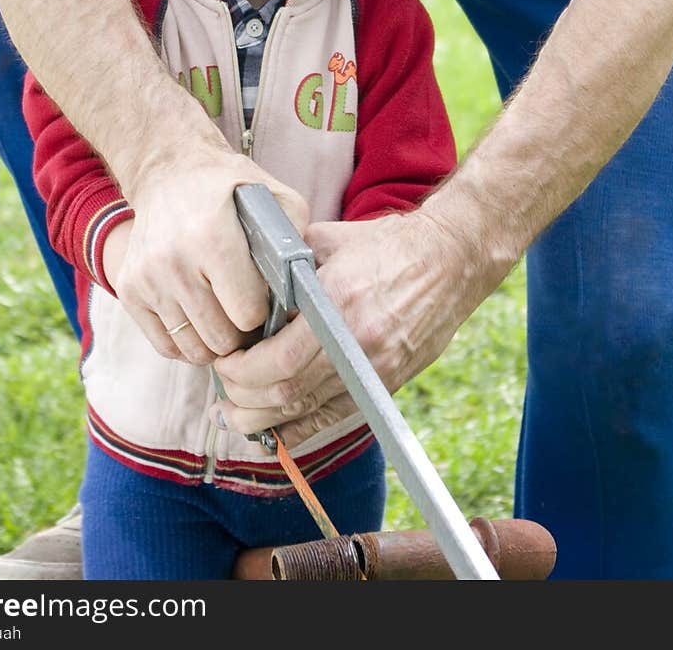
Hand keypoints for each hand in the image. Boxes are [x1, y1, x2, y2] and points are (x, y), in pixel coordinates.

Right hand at [108, 150, 309, 364]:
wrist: (170, 170)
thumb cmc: (229, 187)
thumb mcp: (274, 195)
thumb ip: (294, 238)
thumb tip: (304, 287)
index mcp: (212, 238)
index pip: (248, 314)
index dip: (264, 312)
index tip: (265, 297)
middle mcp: (174, 262)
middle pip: (222, 338)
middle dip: (243, 332)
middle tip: (248, 313)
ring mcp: (147, 279)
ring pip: (194, 350)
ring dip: (216, 341)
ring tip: (227, 317)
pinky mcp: (130, 290)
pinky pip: (166, 346)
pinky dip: (187, 343)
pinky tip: (202, 320)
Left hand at [211, 202, 493, 445]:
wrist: (449, 259)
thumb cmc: (388, 244)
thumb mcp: (329, 240)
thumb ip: (286, 263)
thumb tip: (243, 280)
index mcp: (336, 302)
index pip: (276, 360)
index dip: (240, 372)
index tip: (222, 362)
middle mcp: (355, 343)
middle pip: (285, 393)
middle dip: (243, 398)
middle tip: (222, 390)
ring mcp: (374, 368)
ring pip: (307, 413)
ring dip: (263, 420)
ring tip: (235, 416)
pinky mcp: (386, 383)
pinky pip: (336, 419)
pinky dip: (300, 431)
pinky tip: (274, 432)